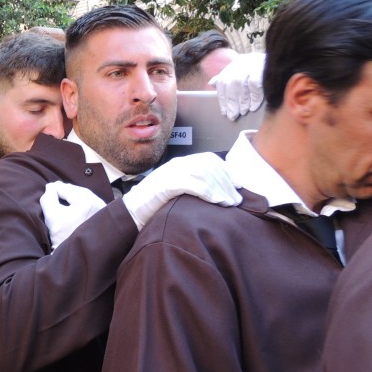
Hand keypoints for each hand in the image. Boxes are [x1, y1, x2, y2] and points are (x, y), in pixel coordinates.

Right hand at [40, 181, 105, 250]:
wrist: (78, 256)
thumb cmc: (64, 237)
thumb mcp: (51, 217)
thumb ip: (48, 198)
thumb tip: (50, 186)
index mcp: (87, 202)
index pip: (66, 189)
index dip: (54, 189)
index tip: (47, 188)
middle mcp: (99, 203)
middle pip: (77, 191)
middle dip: (65, 191)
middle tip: (54, 190)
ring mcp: (103, 210)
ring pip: (85, 196)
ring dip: (73, 196)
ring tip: (62, 197)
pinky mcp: (104, 216)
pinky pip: (90, 203)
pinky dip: (81, 202)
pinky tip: (73, 205)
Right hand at [122, 152, 240, 229]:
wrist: (132, 211)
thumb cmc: (156, 205)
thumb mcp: (178, 190)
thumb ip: (194, 186)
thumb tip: (220, 192)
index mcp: (181, 164)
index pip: (209, 160)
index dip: (227, 171)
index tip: (238, 186)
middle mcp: (177, 165)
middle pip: (209, 167)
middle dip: (227, 183)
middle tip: (237, 200)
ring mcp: (171, 173)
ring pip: (203, 174)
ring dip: (220, 188)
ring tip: (229, 203)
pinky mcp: (166, 184)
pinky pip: (192, 184)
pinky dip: (207, 192)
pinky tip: (216, 202)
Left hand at [210, 51, 265, 119]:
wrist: (278, 56)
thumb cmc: (258, 66)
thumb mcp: (241, 69)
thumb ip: (226, 77)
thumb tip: (211, 83)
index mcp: (234, 65)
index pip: (223, 83)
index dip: (223, 99)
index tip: (224, 112)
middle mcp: (240, 63)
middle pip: (231, 85)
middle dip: (231, 103)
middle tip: (232, 116)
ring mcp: (251, 65)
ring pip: (241, 85)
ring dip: (242, 101)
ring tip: (243, 112)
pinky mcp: (262, 68)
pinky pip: (254, 85)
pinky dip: (254, 97)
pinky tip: (254, 106)